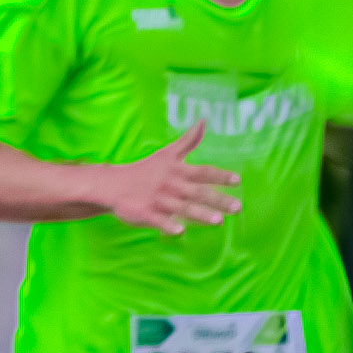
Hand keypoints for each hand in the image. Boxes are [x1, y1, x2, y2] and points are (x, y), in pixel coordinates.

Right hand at [98, 124, 241, 235]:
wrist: (114, 184)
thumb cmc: (146, 169)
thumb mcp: (167, 153)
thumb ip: (188, 141)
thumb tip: (204, 121)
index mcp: (177, 170)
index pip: (202, 172)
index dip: (220, 176)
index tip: (237, 180)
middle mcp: (170, 184)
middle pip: (197, 192)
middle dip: (217, 200)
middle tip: (237, 207)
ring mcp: (157, 200)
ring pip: (181, 207)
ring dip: (199, 214)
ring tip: (218, 221)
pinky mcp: (145, 213)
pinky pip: (158, 221)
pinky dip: (168, 225)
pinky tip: (180, 231)